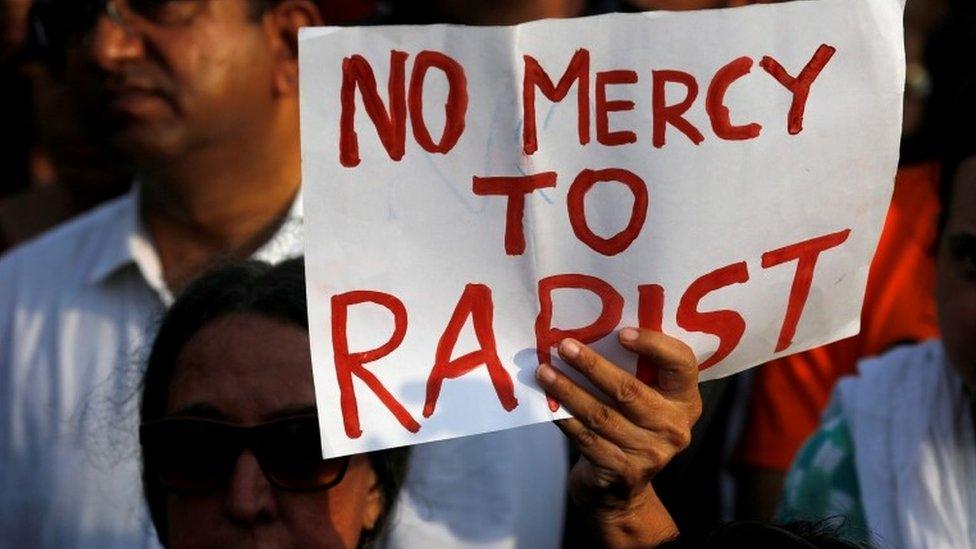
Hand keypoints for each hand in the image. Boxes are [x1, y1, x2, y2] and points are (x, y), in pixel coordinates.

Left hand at [536, 328, 701, 547]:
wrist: (622, 491)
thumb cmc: (630, 427)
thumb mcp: (647, 399)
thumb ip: (636, 372)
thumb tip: (592, 331)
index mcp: (685, 400)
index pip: (682, 364)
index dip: (654, 346)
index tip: (621, 333)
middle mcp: (674, 428)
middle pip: (629, 390)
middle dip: (592, 366)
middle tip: (564, 346)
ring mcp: (650, 453)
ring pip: (600, 415)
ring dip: (568, 390)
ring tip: (544, 371)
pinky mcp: (621, 471)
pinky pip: (586, 437)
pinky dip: (564, 417)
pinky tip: (548, 401)